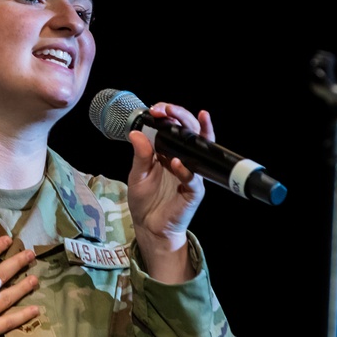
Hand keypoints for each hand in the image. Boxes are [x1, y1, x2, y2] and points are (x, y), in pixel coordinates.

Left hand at [126, 103, 213, 282]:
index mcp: (170, 152)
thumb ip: (140, 155)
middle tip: (167, 108)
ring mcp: (191, 174)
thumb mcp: (137, 175)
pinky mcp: (193, 192)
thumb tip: (136, 133)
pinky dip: (185, 169)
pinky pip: (193, 179)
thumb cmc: (145, 201)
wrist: (149, 227)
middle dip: (181, 115)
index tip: (156, 108)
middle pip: (191, 131)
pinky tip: (176, 162)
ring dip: (191, 133)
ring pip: (200, 149)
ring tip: (178, 121)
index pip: (176, 127)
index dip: (169, 114)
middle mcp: (184, 160)